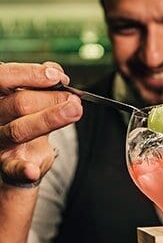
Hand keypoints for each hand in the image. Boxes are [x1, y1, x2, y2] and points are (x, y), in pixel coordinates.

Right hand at [0, 62, 82, 185]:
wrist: (20, 154)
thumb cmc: (26, 120)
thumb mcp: (32, 100)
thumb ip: (41, 85)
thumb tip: (57, 72)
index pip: (4, 77)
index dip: (31, 74)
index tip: (58, 76)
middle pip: (18, 103)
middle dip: (50, 98)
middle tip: (74, 99)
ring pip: (19, 129)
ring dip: (50, 119)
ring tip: (74, 110)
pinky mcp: (5, 163)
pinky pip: (11, 167)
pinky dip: (23, 169)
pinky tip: (32, 171)